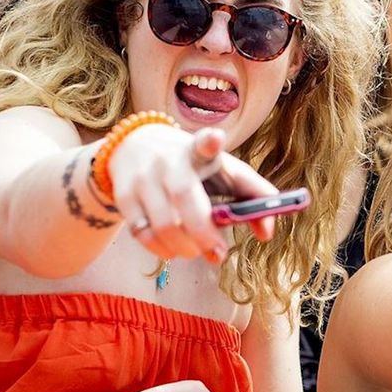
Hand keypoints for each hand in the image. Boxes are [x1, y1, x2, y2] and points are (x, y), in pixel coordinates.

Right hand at [108, 125, 278, 261]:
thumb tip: (267, 233)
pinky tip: (173, 250)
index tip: (215, 138)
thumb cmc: (196, 167)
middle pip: (185, 197)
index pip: (204, 142)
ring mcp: (143, 177)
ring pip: (164, 223)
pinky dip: (161, 249)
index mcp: (199, 150)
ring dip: (185, 247)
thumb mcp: (225, 171)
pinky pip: (142, 233)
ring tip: (196, 251)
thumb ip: (254, 196)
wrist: (136, 147)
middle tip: (219, 254)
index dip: (209, 141)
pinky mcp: (123, 195)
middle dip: (204, 233)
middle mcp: (169, 160)